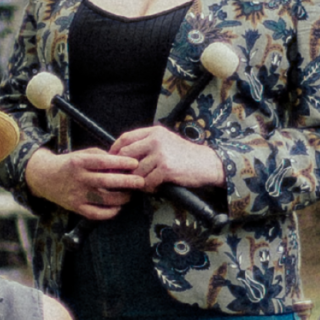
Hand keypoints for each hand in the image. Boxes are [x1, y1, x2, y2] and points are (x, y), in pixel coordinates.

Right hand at [25, 144, 138, 220]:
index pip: (103, 162)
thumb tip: (121, 161)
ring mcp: (77, 195)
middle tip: (141, 181)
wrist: (44, 177)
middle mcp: (79, 178)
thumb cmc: (69, 164)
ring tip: (130, 194)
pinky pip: (97, 213)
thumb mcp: (81, 154)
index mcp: (79, 162)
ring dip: (122, 198)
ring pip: (105, 199)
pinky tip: (118, 207)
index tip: (135, 164)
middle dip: (127, 182)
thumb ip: (100, 156)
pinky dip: (110, 212)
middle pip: (107, 181)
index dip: (121, 163)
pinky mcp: (76, 207)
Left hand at [105, 125, 223, 192]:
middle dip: (122, 169)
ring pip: (136, 172)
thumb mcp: (167, 140)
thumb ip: (148, 143)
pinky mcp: (166, 168)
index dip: (115, 150)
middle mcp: (156, 140)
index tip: (112, 161)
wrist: (208, 163)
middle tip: (122, 178)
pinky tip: (154, 187)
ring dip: (137, 181)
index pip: (126, 138)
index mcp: (155, 131)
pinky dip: (148, 188)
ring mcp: (161, 154)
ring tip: (144, 184)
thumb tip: (124, 153)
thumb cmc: (186, 155)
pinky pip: (147, 182)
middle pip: (126, 155)